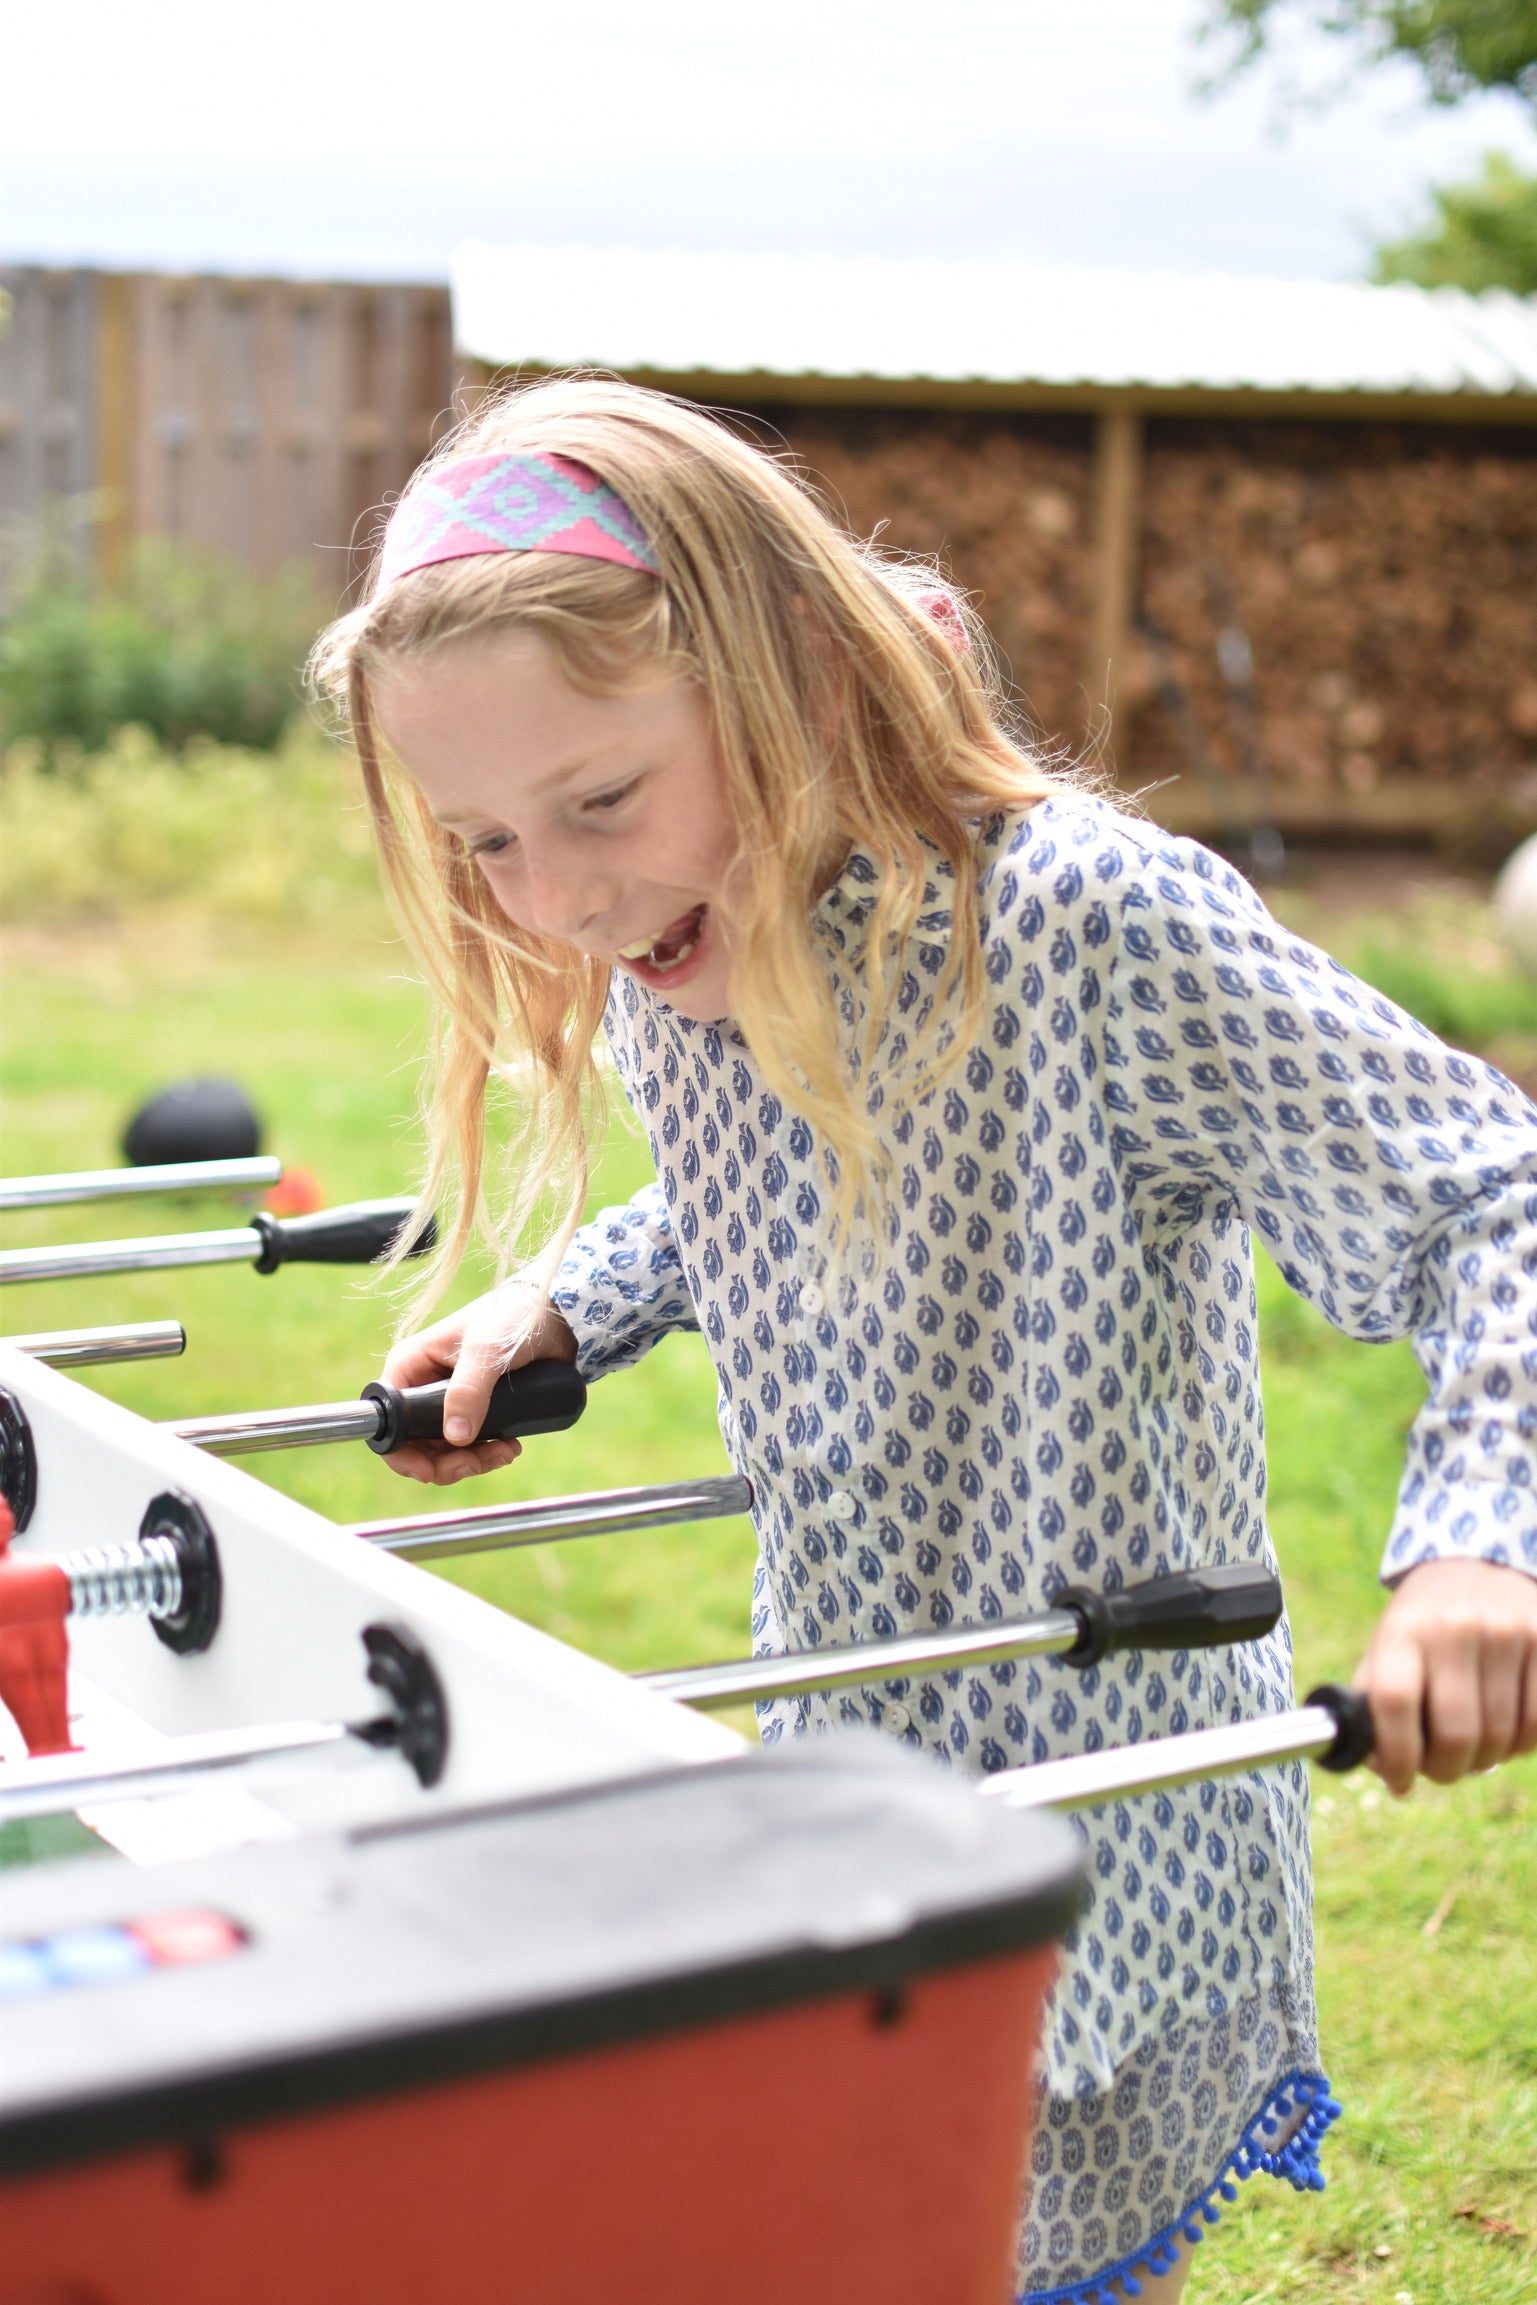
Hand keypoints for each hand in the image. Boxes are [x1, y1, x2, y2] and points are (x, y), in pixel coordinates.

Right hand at [377, 1283, 577, 1485]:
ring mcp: (447, 1401)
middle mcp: (421, 1385)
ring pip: (444, 1451)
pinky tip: (509, 1447)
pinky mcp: (473, 1410)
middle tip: (478, 1462)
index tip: (431, 1471)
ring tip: (506, 1452)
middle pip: (416, 1445)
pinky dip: (485, 1455)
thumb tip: (455, 1437)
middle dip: (445, 1463)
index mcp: (410, 1365)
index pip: (390, 1420)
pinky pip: (467, 1446)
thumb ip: (469, 1390)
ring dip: (472, 1462)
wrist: (555, 1318)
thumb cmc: (513, 1317)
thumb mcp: (487, 1351)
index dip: (403, 1452)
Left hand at [1353, 1557, 1536, 1794]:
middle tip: (1441, 1770)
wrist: (1477, 1563)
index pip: (1394, 1701)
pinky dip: (1521, 1745)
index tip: (1400, 1782)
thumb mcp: (1387, 1646)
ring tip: (1473, 1747)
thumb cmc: (1423, 1623)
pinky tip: (1506, 1731)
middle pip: (1455, 1733)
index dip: (1396, 1755)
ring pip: (1501, 1737)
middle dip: (1445, 1770)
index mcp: (1404, 1631)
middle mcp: (1455, 1629)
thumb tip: (1384, 1770)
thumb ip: (1375, 1705)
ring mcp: (1505, 1634)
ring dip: (1486, 1760)